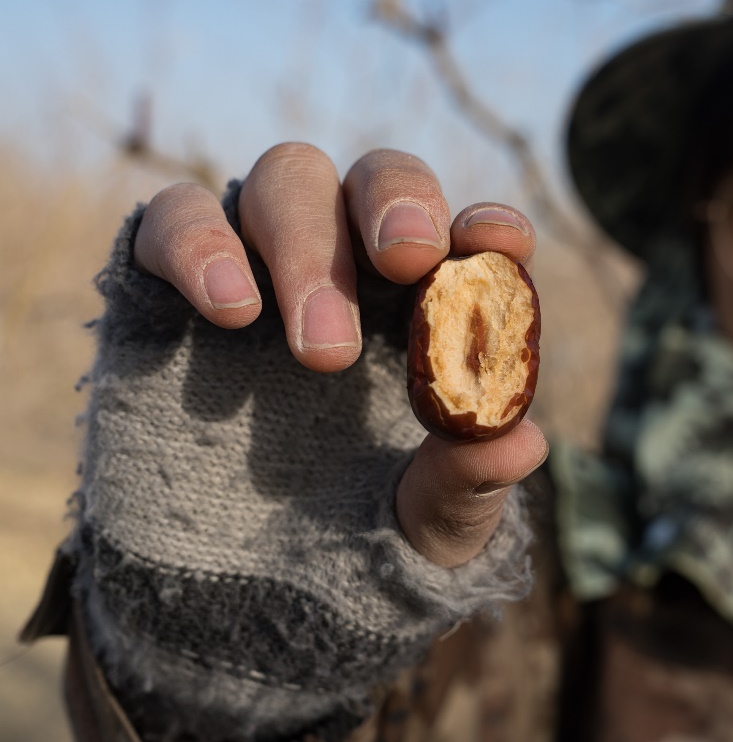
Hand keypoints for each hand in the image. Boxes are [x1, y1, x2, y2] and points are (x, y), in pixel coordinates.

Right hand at [131, 143, 547, 567]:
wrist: (231, 598)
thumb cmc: (355, 546)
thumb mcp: (424, 528)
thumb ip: (467, 483)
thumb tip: (521, 440)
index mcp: (427, 311)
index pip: (466, 237)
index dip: (487, 228)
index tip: (499, 245)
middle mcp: (351, 268)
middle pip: (378, 180)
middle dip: (396, 205)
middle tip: (407, 262)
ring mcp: (260, 265)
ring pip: (286, 177)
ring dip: (306, 242)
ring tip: (322, 350)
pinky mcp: (168, 284)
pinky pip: (174, 217)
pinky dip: (199, 244)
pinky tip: (231, 312)